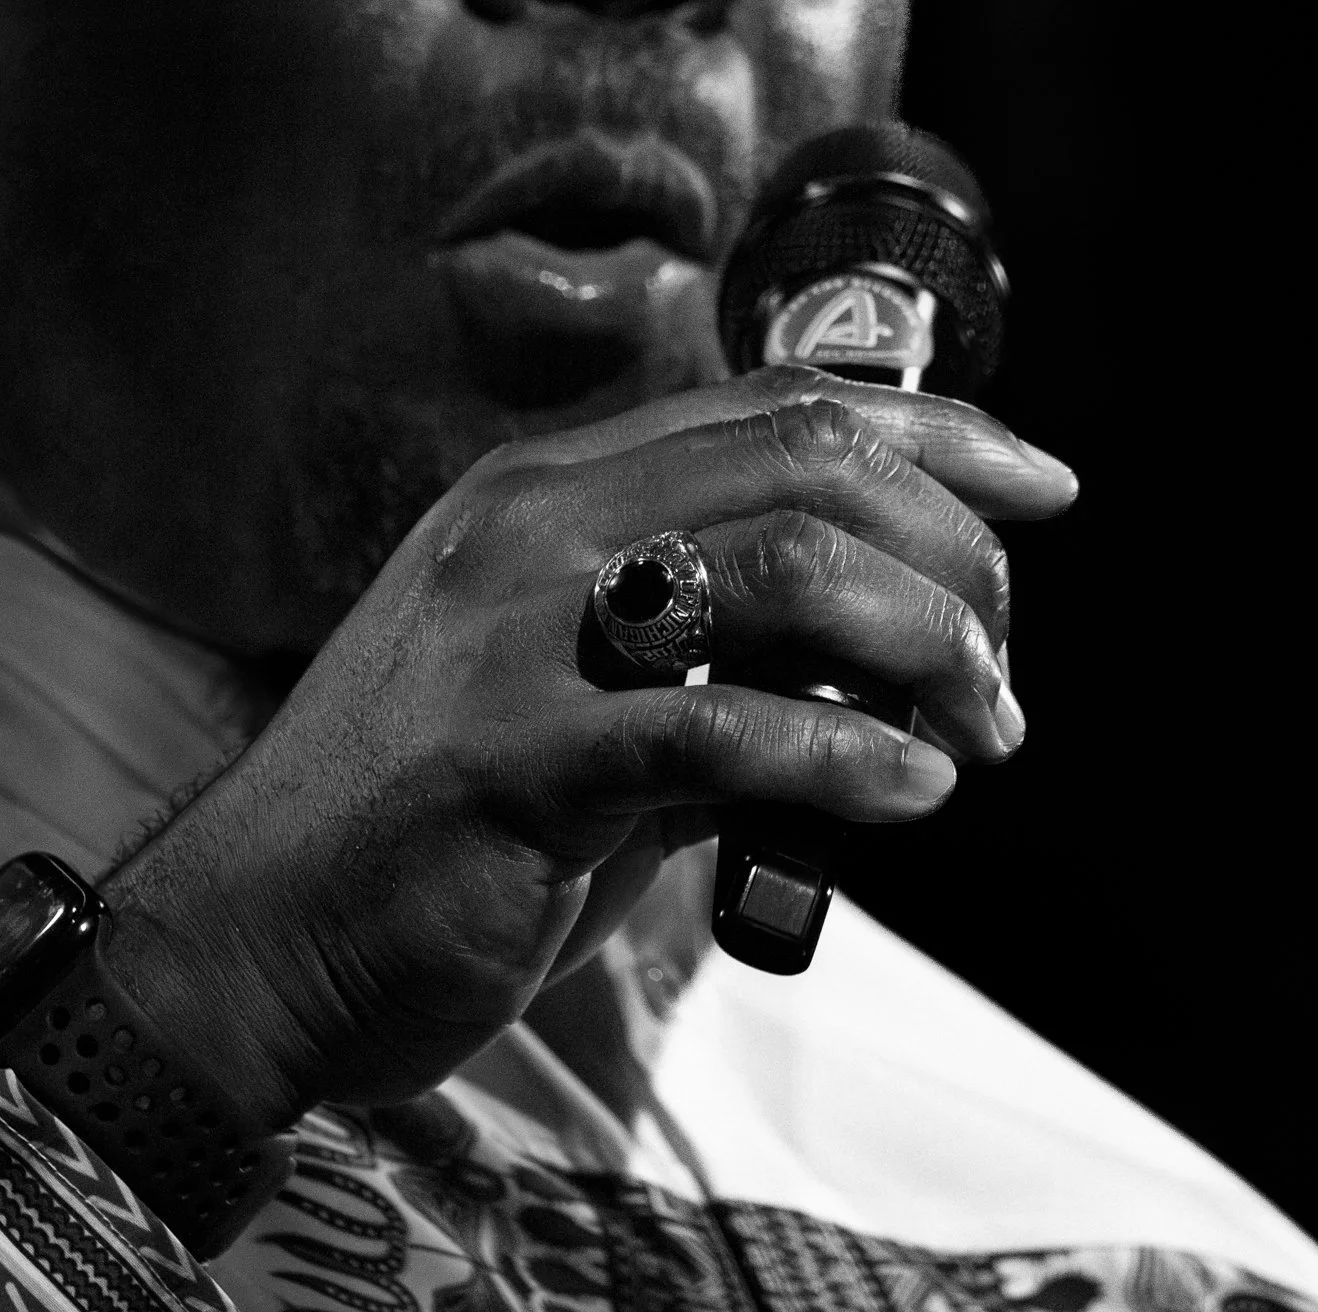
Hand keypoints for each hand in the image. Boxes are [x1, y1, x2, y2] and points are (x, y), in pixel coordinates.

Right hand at [100, 368, 1075, 1132]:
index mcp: (557, 491)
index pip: (780, 407)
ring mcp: (517, 632)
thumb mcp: (582, 692)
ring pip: (783, 568)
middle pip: (807, 465)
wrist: (255, 933)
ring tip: (979, 734)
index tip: (1039, 485)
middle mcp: (538, 526)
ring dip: (925, 646)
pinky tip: (911, 793)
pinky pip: (713, 729)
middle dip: (952, 551)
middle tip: (1003, 667)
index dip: (934, 432)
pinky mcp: (511, 757)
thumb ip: (717, 654)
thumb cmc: (440, 816)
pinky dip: (842, 758)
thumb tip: (883, 664)